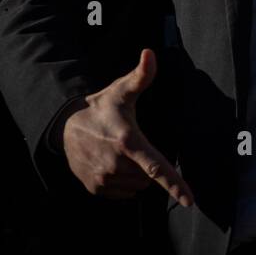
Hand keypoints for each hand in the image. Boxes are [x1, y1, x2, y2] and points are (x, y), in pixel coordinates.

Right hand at [60, 48, 194, 205]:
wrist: (65, 127)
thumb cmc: (101, 108)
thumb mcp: (121, 91)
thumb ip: (141, 76)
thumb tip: (150, 53)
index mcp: (128, 142)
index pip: (157, 168)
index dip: (175, 185)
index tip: (190, 201)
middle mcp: (116, 165)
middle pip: (149, 176)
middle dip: (147, 164)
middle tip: (131, 144)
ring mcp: (104, 179)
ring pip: (138, 185)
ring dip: (136, 173)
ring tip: (120, 153)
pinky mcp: (95, 188)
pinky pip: (123, 193)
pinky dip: (124, 182)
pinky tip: (112, 164)